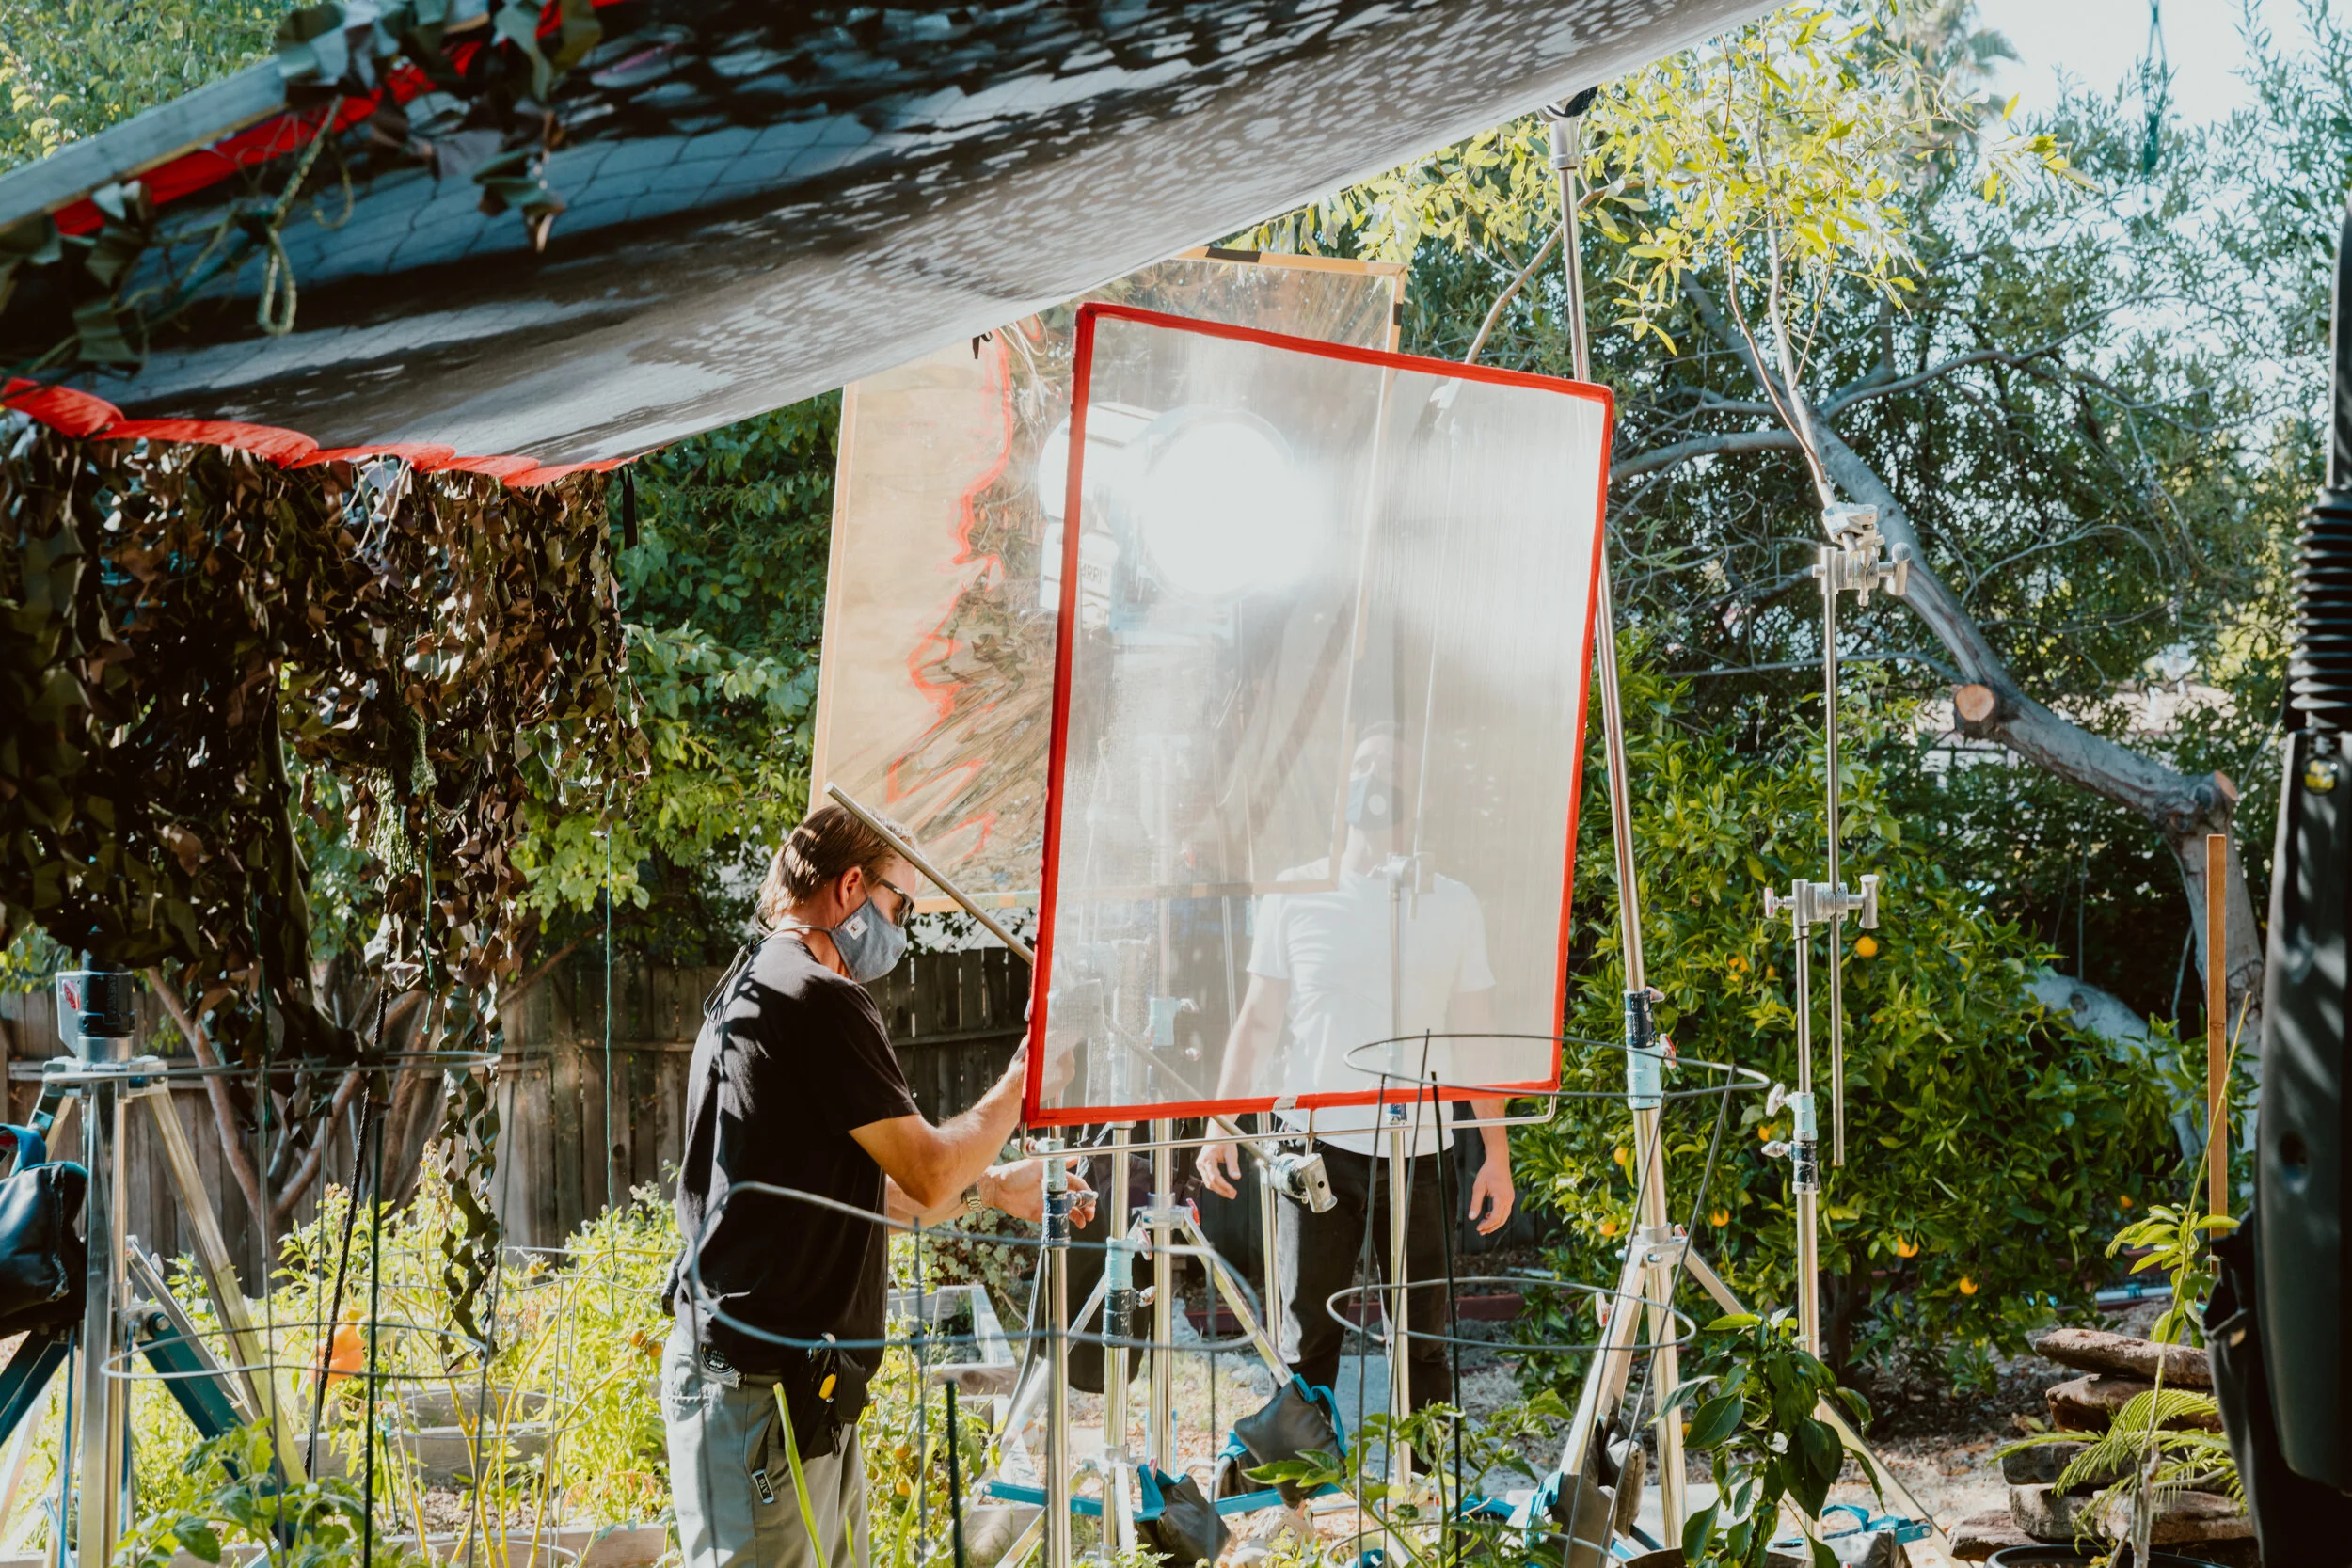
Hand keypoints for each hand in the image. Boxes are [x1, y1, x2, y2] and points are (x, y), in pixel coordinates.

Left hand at [979, 1158, 1095, 1226]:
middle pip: (1075, 1199)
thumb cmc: (1016, 1172)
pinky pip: (1055, 1219)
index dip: (1086, 1191)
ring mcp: (1048, 1203)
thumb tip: (1076, 1157)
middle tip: (1090, 1212)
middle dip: (1086, 1206)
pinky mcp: (1040, 1214)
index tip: (1091, 1198)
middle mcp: (1053, 1191)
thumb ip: (1058, 1164)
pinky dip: (1065, 1223)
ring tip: (1084, 1222)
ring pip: (1068, 1211)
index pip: (1077, 1185)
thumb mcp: (1037, 1165)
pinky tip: (1072, 1225)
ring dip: (1079, 1216)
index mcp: (1056, 1178)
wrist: (997, 1187)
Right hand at [1196, 1140, 1242, 1199]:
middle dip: (1222, 1191)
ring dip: (1219, 1189)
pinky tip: (1224, 1188)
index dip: (1224, 1186)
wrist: (1217, 1133)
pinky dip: (1216, 1185)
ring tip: (1230, 1193)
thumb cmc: (1223, 1140)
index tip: (1233, 1191)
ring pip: (1208, 1183)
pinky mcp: (1202, 1167)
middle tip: (1233, 1195)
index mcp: (1207, 1159)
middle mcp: (1201, 1163)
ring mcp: (1200, 1166)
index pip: (1215, 1178)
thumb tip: (1237, 1177)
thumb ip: (1233, 1165)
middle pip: (1210, 1183)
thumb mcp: (1231, 1152)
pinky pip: (1208, 1179)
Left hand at [1467, 1158, 1513, 1235]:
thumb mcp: (1478, 1187)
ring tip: (1484, 1227)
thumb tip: (1471, 1218)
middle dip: (1491, 1228)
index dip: (1486, 1225)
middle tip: (1480, 1231)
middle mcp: (1509, 1200)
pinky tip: (1488, 1215)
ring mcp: (1511, 1199)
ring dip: (1495, 1223)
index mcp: (1501, 1198)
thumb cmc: (1487, 1172)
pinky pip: (1505, 1211)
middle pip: (1501, 1220)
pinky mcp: (1510, 1197)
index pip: (1495, 1218)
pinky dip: (1498, 1216)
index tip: (1477, 1228)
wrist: (1498, 1161)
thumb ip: (1475, 1203)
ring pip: (1504, 1217)